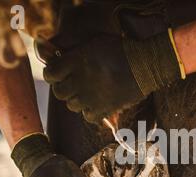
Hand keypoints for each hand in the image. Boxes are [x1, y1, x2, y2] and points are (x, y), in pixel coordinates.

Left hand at [43, 30, 183, 123]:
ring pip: (71, 106)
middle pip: (59, 92)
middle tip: (74, 84)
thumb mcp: (94, 41)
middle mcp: (80, 80)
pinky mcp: (103, 109)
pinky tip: (97, 104)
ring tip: (87, 93)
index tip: (59, 72)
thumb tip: (54, 53)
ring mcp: (91, 97)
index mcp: (76, 62)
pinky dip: (91, 112)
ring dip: (77, 100)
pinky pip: (88, 116)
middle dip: (64, 88)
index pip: (50, 74)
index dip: (52, 74)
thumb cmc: (120, 49)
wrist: (145, 65)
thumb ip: (72, 48)